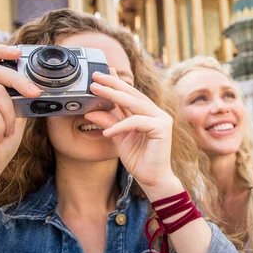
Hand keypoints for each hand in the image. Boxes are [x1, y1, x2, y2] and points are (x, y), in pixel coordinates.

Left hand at [84, 70, 181, 197]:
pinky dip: (120, 126)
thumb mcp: (118, 137)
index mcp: (148, 113)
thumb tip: (90, 112)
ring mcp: (161, 119)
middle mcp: (157, 113)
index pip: (130, 95)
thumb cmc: (138, 159)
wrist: (152, 179)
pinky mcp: (162, 128)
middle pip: (132, 94)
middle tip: (95, 76)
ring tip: (95, 91)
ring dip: (113, 95)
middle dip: (112, 83)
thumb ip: (108, 122)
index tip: (101, 73)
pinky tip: (106, 132)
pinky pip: (136, 122)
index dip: (116, 83)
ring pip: (134, 103)